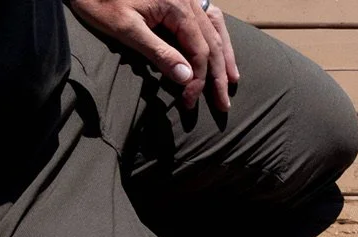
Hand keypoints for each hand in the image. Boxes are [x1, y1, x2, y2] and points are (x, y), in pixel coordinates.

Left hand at [66, 0, 239, 111]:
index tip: (189, 102)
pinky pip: (208, 17)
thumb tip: (187, 78)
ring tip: (232, 81)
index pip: (198, 50)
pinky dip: (217, 37)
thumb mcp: (125, 28)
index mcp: (177, 5)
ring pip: (215, 29)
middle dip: (217, 76)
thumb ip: (158, 52)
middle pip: (212, 42)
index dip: (198, 80)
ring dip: (224, 57)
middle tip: (223, 106)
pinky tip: (221, 49)